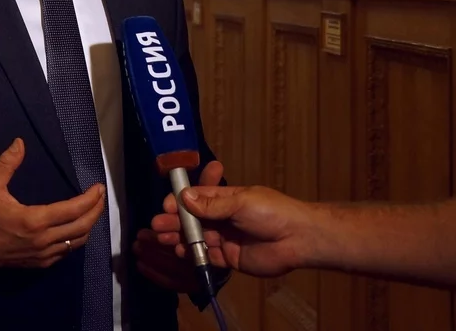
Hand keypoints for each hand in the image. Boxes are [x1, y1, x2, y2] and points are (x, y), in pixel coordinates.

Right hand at [0, 138, 105, 272]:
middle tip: (101, 197)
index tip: (99, 187)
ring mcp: (44, 254)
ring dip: (89, 225)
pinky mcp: (42, 263)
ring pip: (78, 241)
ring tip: (94, 210)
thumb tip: (20, 142)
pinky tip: (77, 228)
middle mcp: (44, 239)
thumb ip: (7, 164)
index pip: (73, 210)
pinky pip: (67, 251)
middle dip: (96, 211)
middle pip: (82, 227)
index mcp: (35, 220)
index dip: (90, 199)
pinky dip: (77, 238)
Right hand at [150, 184, 315, 277]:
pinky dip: (194, 254)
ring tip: (165, 239)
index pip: (197, 198)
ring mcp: (226, 238)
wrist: (298, 239)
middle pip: (193, 219)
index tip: (166, 206)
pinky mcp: (230, 258)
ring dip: (181, 237)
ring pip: (197, 238)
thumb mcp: (240, 202)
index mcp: (226, 199)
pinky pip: (207, 256)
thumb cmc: (271, 212)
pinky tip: (182, 251)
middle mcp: (223, 218)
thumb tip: (184, 197)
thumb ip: (211, 204)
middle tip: (157, 226)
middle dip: (175, 221)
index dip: (180, 202)